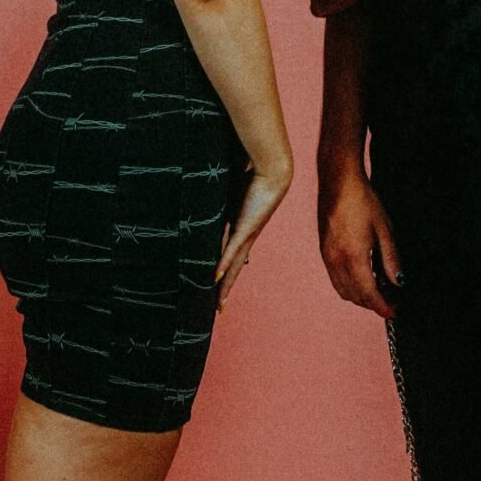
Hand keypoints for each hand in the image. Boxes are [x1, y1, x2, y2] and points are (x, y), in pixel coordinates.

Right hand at [215, 160, 292, 303]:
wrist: (272, 171)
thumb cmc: (254, 177)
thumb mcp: (231, 193)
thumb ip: (222, 201)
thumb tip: (208, 198)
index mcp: (244, 231)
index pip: (234, 258)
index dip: (227, 276)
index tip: (219, 289)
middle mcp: (247, 237)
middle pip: (235, 270)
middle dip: (227, 290)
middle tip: (219, 309)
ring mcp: (247, 234)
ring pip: (235, 266)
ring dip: (226, 286)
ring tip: (219, 304)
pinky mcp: (245, 226)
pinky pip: (232, 249)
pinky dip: (224, 264)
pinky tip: (216, 278)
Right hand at [318, 176, 402, 318]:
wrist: (338, 182)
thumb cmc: (363, 201)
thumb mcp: (384, 229)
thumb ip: (391, 259)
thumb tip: (399, 282)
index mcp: (354, 257)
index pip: (369, 294)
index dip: (383, 307)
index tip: (394, 312)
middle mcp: (336, 261)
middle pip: (355, 297)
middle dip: (374, 303)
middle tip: (393, 299)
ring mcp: (327, 257)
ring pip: (343, 291)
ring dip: (361, 297)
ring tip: (380, 290)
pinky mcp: (324, 252)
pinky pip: (336, 279)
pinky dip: (350, 286)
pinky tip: (364, 277)